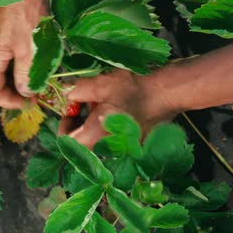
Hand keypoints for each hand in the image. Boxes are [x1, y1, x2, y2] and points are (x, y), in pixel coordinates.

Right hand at [0, 0, 48, 108]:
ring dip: (16, 78)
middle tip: (34, 95)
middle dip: (12, 92)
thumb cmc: (27, 15)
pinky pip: (5, 55)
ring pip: (1, 68)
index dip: (8, 102)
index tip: (28, 104)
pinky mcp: (0, 30)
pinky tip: (32, 63)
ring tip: (36, 81)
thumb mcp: (31, 50)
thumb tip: (25, 93)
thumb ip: (26, 75)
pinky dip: (17, 64)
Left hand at [60, 69, 179, 147]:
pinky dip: (111, 124)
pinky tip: (119, 107)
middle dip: (82, 121)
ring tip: (104, 100)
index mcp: (97, 137)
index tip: (71, 109)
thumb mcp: (100, 84)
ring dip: (96, 122)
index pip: (68, 142)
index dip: (64, 125)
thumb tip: (67, 93)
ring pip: (100, 139)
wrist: (168, 92)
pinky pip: (116, 138)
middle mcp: (110, 147)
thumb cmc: (134, 88)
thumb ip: (78, 91)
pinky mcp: (136, 143)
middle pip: (85, 141)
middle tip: (88, 101)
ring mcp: (125, 147)